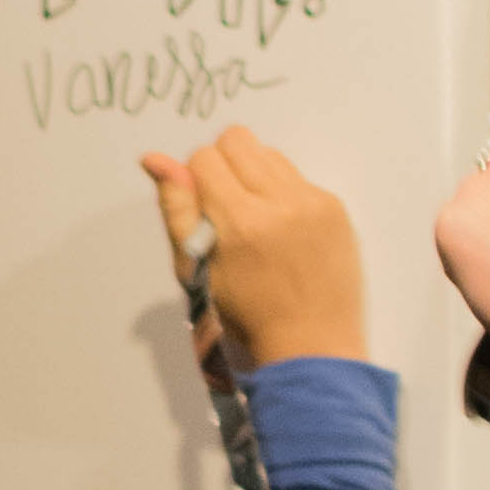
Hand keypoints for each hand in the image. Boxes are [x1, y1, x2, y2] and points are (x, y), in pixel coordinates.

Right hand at [139, 129, 365, 364]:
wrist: (312, 349)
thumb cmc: (246, 319)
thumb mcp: (197, 270)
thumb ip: (177, 210)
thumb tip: (154, 158)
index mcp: (240, 221)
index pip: (204, 158)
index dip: (196, 181)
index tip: (205, 212)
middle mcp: (280, 203)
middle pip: (238, 140)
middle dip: (224, 166)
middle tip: (227, 208)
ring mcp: (314, 203)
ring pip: (270, 154)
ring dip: (255, 176)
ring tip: (257, 221)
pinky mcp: (336, 209)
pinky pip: (299, 178)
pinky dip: (285, 195)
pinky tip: (285, 233)